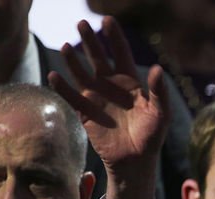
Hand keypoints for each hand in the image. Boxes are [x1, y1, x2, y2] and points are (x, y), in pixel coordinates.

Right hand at [50, 17, 169, 198]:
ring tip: (65, 47)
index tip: (108, 20)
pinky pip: (71, 97)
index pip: (121, 54)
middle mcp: (110, 86)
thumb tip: (157, 68)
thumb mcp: (161, 113)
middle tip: (81, 24)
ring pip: (81, 74)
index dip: (114, 37)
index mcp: (130, 82)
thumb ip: (159, 91)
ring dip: (73, 61)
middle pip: (98, 58)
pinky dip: (62, 87)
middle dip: (90, 41)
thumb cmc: (151, 136)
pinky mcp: (85, 113)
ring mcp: (96, 98)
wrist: (136, 161)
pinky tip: (54, 76)